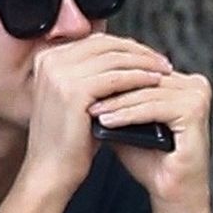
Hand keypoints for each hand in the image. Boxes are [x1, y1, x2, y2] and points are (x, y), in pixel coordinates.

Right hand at [20, 35, 171, 197]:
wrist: (49, 171)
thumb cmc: (67, 141)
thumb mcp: (75, 98)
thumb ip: (90, 74)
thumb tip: (126, 57)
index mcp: (47, 57)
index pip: (95, 40)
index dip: (126, 46)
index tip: (148, 55)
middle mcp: (50, 60)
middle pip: (106, 45)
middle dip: (138, 52)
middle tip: (162, 62)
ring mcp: (60, 73)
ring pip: (114, 58)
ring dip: (144, 63)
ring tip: (165, 71)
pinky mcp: (74, 90)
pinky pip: (117, 78)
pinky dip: (140, 78)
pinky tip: (156, 83)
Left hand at [88, 70, 212, 204]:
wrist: (173, 193)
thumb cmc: (152, 162)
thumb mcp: (127, 125)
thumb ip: (115, 103)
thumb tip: (84, 83)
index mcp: (183, 83)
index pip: (142, 71)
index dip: (111, 79)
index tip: (82, 86)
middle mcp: (195, 85)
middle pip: (144, 80)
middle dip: (112, 90)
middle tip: (82, 96)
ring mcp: (198, 96)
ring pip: (147, 94)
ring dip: (116, 103)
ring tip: (91, 112)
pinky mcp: (195, 110)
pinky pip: (154, 108)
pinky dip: (129, 114)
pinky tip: (108, 121)